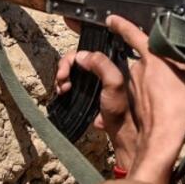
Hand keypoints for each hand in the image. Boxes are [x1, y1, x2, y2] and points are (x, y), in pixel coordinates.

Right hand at [56, 47, 137, 169]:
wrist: (121, 136)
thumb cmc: (122, 112)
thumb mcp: (114, 84)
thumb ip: (101, 65)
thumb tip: (81, 55)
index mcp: (115, 63)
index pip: (92, 47)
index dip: (78, 51)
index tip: (69, 63)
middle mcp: (105, 70)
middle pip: (79, 58)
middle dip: (66, 66)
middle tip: (62, 78)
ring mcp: (96, 82)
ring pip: (74, 71)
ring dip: (64, 77)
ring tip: (63, 89)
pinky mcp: (89, 93)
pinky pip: (73, 83)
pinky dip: (65, 86)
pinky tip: (64, 94)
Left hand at [105, 15, 184, 183]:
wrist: (163, 134)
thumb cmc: (180, 103)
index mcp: (152, 56)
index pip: (132, 34)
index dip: (121, 24)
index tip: (111, 19)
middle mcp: (137, 69)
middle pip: (145, 59)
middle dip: (155, 62)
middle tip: (172, 70)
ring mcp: (132, 86)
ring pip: (143, 78)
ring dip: (153, 81)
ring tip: (171, 91)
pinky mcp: (131, 102)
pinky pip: (141, 93)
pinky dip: (150, 96)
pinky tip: (163, 104)